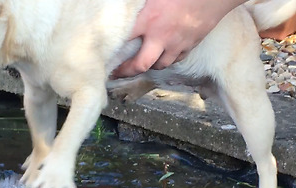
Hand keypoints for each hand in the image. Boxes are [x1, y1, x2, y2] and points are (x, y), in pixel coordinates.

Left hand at [113, 0, 244, 77]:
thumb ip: (140, 3)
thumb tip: (128, 3)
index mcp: (149, 18)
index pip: (123, 40)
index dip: (112, 51)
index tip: (105, 55)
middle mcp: (161, 36)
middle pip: (140, 64)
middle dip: (127, 71)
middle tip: (118, 72)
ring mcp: (177, 43)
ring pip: (159, 65)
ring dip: (149, 65)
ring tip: (141, 62)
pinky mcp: (190, 45)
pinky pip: (176, 59)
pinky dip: (168, 59)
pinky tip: (164, 54)